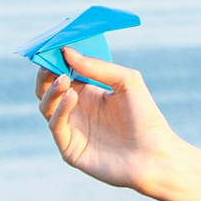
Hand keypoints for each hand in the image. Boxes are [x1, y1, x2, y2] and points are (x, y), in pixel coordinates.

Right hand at [35, 48, 184, 190]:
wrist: (154, 155)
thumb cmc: (145, 117)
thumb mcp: (126, 82)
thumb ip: (97, 67)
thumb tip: (67, 52)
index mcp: (89, 92)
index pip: (63, 72)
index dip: (57, 59)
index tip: (52, 45)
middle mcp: (77, 109)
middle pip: (48, 89)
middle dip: (46, 74)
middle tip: (49, 63)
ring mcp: (72, 129)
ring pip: (46, 106)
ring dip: (51, 90)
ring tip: (63, 79)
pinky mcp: (69, 148)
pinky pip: (55, 125)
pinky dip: (60, 110)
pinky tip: (72, 97)